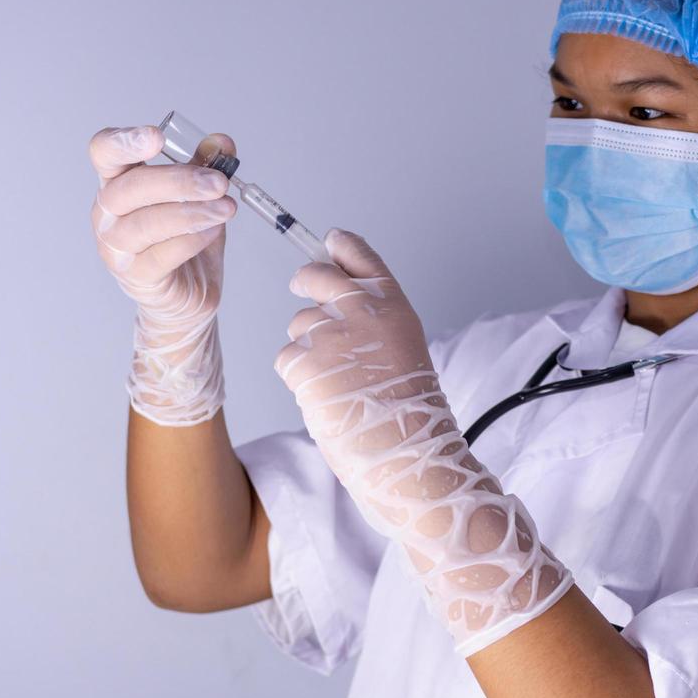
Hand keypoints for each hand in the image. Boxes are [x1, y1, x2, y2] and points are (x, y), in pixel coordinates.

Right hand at [88, 124, 238, 425]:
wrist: (189, 297)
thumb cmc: (186, 241)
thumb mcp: (200, 198)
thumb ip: (207, 167)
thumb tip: (222, 142)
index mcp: (117, 183)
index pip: (104, 152)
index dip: (125, 141)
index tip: (157, 136)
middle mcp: (108, 213)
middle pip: (129, 188)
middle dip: (178, 181)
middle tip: (219, 182)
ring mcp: (116, 247)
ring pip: (145, 224)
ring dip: (190, 212)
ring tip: (226, 208)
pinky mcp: (136, 276)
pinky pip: (160, 255)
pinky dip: (191, 239)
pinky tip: (214, 230)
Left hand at [274, 228, 572, 655]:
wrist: (408, 455)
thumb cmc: (411, 415)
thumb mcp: (405, 351)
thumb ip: (376, 322)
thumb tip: (338, 305)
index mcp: (394, 308)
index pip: (361, 256)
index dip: (340, 247)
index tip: (330, 243)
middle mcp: (363, 312)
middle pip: (317, 275)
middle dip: (306, 281)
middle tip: (303, 289)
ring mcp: (331, 335)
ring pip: (298, 325)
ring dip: (306, 349)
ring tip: (336, 382)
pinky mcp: (304, 363)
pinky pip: (286, 359)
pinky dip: (297, 379)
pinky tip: (324, 397)